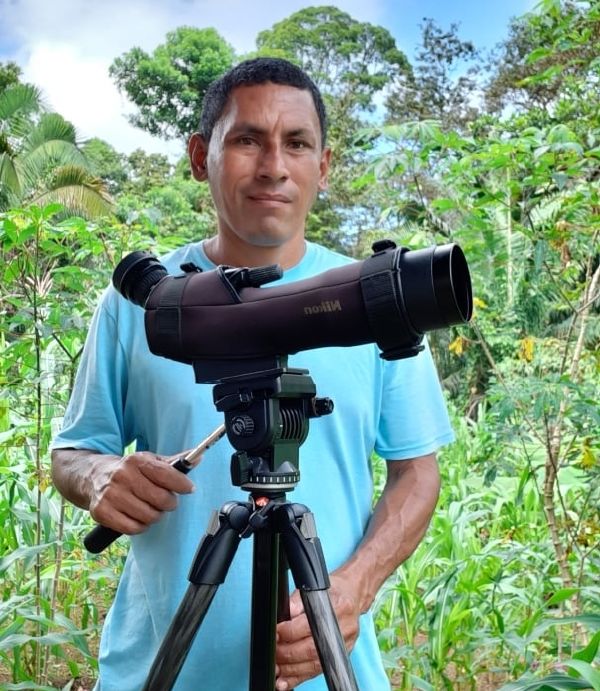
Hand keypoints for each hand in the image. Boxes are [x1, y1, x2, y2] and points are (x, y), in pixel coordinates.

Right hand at [89, 451, 195, 534]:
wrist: (92, 476)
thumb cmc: (129, 470)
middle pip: (160, 499)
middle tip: (166, 502)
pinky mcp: (102, 512)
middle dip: (169, 503)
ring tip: (150, 508)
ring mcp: (111, 495)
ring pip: (148, 516)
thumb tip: (198, 456)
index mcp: (136, 460)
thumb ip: (174, 462)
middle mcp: (122, 476)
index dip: (182, 485)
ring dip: (154, 516)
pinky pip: (133, 528)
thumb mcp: (150, 461)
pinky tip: (138, 517)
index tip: (188, 489)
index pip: (166, 475)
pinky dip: (140, 526)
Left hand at [275, 571, 360, 689]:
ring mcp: (342, 646)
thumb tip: (285, 613)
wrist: (353, 596)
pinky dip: (299, 678)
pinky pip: (317, 671)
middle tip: (272, 651)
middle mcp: (343, 629)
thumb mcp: (315, 588)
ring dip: (290, 669)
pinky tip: (285, 681)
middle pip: (311, 649)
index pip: (310, 624)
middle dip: (286, 653)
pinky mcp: (339, 657)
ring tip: (275, 667)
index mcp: (338, 608)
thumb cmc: (334, 592)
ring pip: (313, 665)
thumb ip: (298, 602)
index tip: (275, 633)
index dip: (289, 631)